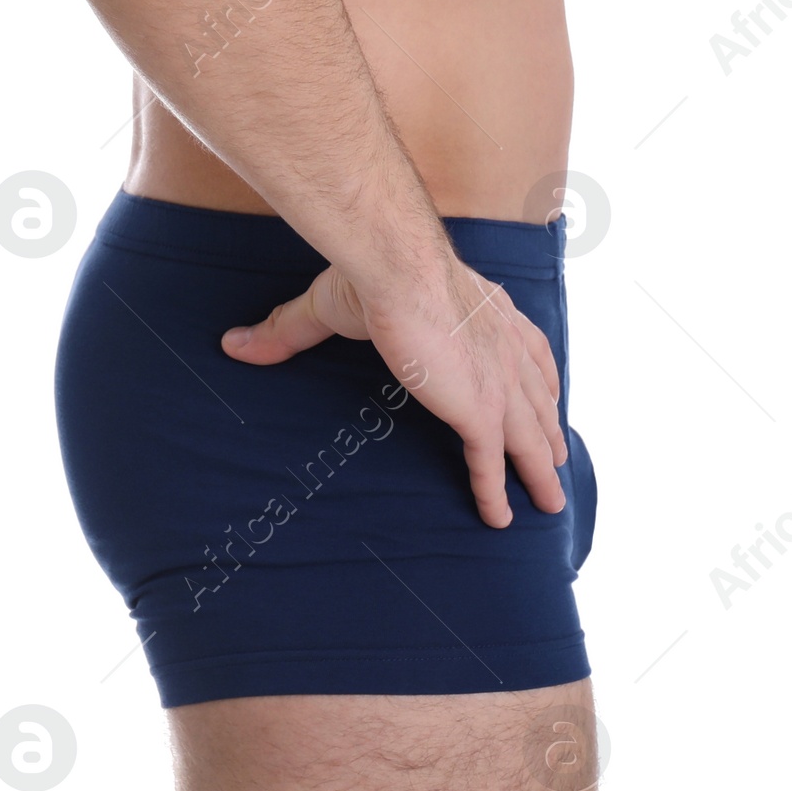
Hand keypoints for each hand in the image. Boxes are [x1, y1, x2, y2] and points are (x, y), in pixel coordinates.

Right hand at [222, 257, 567, 527]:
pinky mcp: (481, 412)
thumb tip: (233, 345)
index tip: (549, 395)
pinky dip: (497, 494)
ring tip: (551, 499)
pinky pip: (492, 466)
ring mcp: (497, 383)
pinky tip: (502, 520)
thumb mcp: (333, 303)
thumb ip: (288, 330)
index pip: (527, 348)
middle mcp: (505, 347)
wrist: (397, 270)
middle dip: (550, 430)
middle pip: (540, 398)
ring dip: (541, 470)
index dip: (540, 376)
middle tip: (558, 459)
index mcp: (487, 313)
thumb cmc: (372, 273)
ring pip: (529, 438)